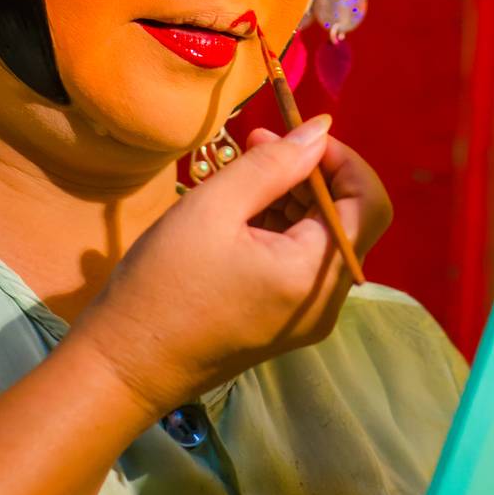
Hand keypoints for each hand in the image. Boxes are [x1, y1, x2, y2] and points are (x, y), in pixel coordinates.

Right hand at [71, 117, 392, 416]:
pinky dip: (278, 226)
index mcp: (316, 275)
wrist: (124, 365)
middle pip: (347, 220)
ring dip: (291, 196)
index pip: (369, 202)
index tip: (293, 135)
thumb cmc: (165, 283)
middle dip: (309, 173)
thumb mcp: (215, 207)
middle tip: (255, 143)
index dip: (341, 159)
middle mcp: (324, 301)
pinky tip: (237, 208)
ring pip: (321, 238)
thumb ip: (274, 165)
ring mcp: (304, 316)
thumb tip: (321, 129)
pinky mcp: (282, 322)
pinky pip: (299, 262)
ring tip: (238, 171)